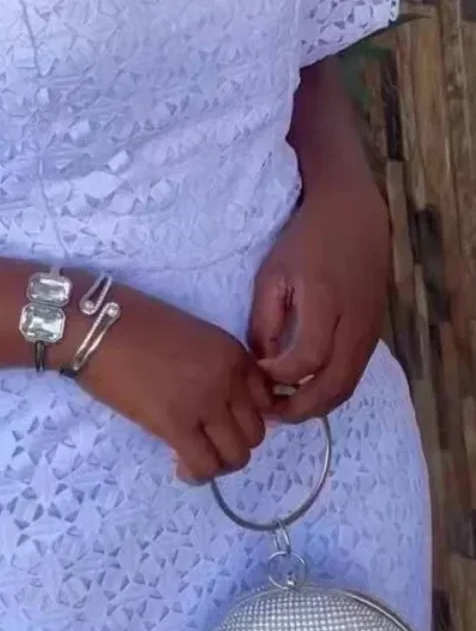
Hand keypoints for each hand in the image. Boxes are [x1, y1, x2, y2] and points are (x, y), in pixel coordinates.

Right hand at [71, 286, 272, 482]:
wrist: (95, 324)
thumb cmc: (134, 321)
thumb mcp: (192, 334)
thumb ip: (213, 365)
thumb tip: (214, 399)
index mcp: (233, 353)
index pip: (265, 400)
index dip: (246, 416)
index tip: (225, 421)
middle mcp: (229, 379)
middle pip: (255, 433)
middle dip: (234, 443)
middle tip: (207, 440)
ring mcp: (205, 403)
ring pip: (236, 456)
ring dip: (218, 463)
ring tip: (194, 457)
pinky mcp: (175, 424)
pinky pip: (204, 465)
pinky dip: (197, 474)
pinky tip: (180, 467)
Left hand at [249, 185, 389, 423]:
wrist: (354, 218)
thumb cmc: (306, 242)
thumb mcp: (273, 274)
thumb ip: (264, 320)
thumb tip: (261, 361)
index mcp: (325, 303)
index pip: (306, 359)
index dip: (279, 375)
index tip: (257, 372)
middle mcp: (354, 324)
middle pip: (333, 386)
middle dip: (300, 408)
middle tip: (270, 413)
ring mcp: (369, 332)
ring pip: (347, 386)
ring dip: (317, 404)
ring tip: (284, 406)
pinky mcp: (374, 334)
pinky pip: (354, 374)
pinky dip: (330, 389)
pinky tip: (305, 388)